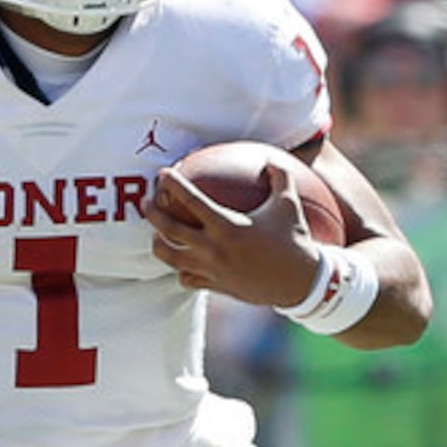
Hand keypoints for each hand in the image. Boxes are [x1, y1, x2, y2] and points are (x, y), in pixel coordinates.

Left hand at [148, 165, 325, 306]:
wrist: (301, 284)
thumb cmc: (296, 239)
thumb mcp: (290, 204)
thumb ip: (279, 177)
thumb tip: (269, 160)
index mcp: (227, 225)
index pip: (191, 200)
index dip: (173, 185)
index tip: (162, 175)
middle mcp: (213, 248)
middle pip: (169, 230)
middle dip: (153, 214)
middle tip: (146, 203)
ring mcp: (211, 270)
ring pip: (171, 258)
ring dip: (158, 245)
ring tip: (155, 236)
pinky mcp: (215, 286)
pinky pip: (187, 279)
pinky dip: (181, 270)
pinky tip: (182, 263)